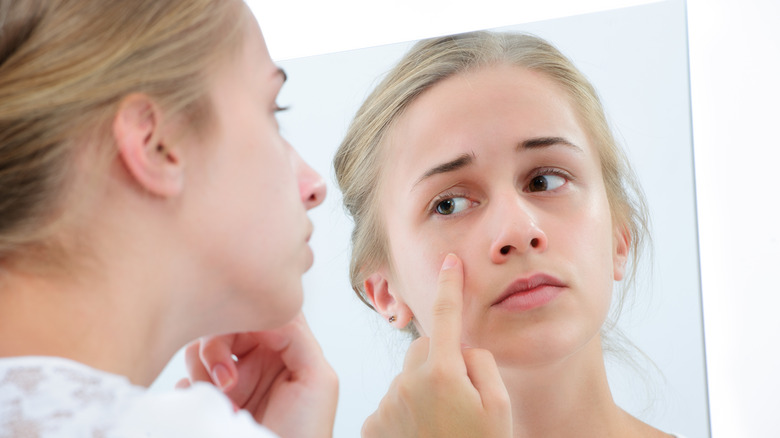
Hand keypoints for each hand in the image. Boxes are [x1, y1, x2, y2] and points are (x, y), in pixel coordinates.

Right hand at [178, 313, 337, 437]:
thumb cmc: (307, 433)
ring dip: (203, 369)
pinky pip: (187, 380)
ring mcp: (230, 380)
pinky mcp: (210, 400)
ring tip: (222, 400)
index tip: (243, 341)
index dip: (244, 319)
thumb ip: (298, 337)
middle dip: (215, 347)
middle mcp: (255, 360)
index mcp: (283, 349)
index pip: (258, 313)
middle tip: (225, 381)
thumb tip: (269, 312)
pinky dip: (190, 390)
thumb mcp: (318, 379)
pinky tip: (210, 408)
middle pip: (223, 325)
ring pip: (199, 348)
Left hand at [362, 253, 511, 436]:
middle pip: (426, 348)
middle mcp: (407, 383)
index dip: (450, 285)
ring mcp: (386, 404)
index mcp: (442, 374)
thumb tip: (460, 350)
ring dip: (423, 388)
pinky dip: (406, 410)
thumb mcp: (499, 407)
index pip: (446, 317)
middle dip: (442, 359)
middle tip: (461, 396)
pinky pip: (393, 401)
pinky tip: (422, 435)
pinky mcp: (372, 424)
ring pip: (408, 377)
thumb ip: (481, 364)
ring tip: (442, 425)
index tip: (448, 261)